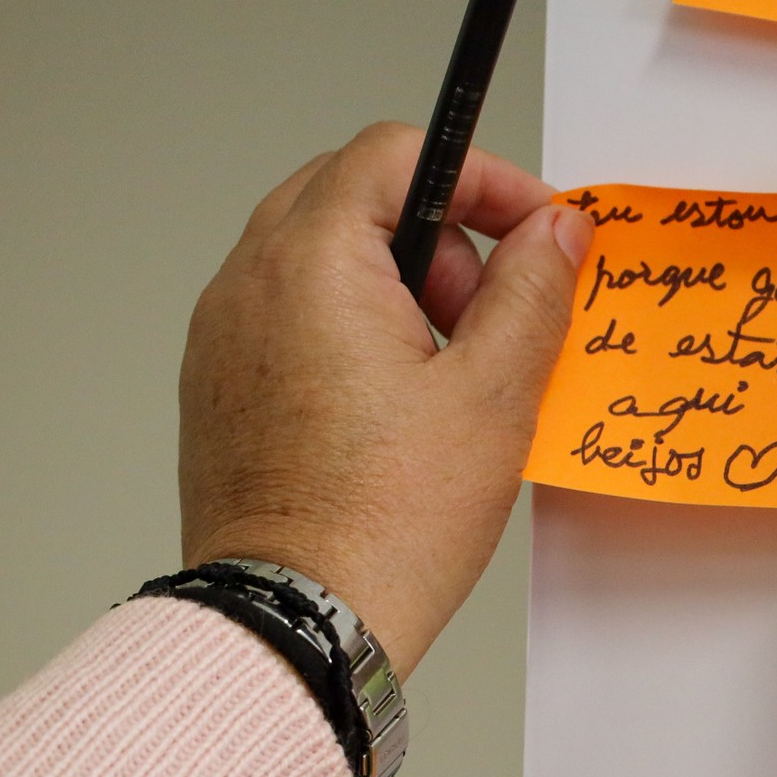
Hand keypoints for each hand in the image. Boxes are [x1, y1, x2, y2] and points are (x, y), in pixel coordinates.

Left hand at [180, 124, 593, 675]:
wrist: (297, 624)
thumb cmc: (383, 525)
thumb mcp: (493, 395)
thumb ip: (532, 291)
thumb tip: (557, 230)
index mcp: (312, 262)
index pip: (396, 152)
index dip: (481, 176)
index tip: (533, 229)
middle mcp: (249, 283)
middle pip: (353, 196)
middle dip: (439, 235)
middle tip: (489, 312)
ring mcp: (223, 338)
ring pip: (319, 258)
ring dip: (395, 284)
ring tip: (446, 375)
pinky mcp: (220, 389)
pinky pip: (291, 319)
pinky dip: (349, 331)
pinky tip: (396, 410)